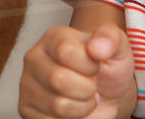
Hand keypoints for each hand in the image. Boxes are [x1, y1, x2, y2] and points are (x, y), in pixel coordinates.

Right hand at [19, 24, 135, 118]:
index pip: (66, 52)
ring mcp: (27, 84)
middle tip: (91, 85)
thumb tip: (97, 47)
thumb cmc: (107, 68)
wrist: (105, 93)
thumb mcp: (117, 47)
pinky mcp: (26, 108)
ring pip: (58, 105)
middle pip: (59, 80)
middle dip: (87, 89)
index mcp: (54, 37)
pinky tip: (72, 108)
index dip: (89, 65)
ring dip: (82, 107)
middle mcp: (35, 58)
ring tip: (83, 97)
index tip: (96, 65)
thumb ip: (111, 38)